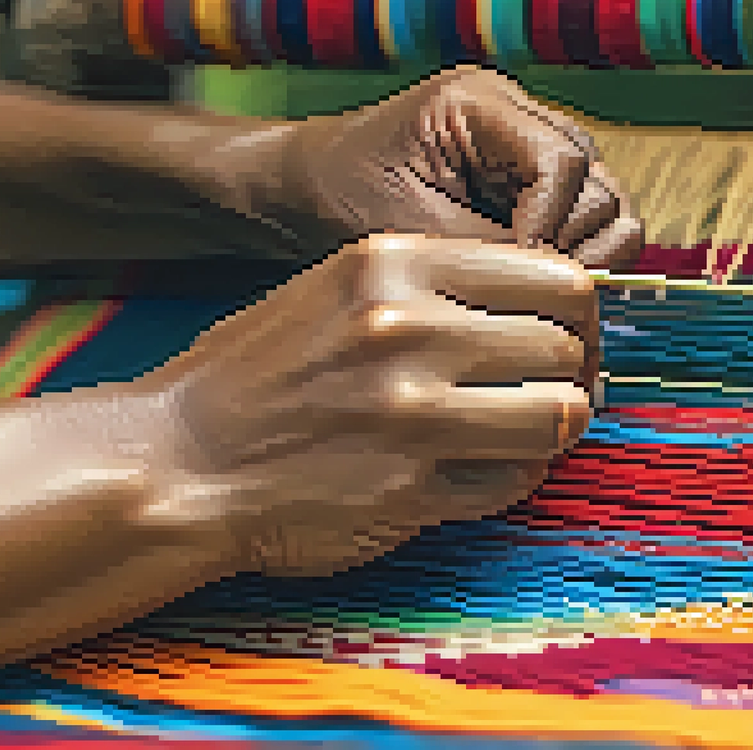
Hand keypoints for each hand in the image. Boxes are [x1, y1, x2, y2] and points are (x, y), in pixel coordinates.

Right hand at [125, 234, 595, 576]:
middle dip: (569, 374)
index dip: (575, 314)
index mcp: (393, 264)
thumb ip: (435, 286)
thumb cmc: (256, 375)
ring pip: (559, 416)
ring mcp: (411, 413)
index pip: (555, 275)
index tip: (562, 336)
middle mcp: (409, 329)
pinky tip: (472, 471)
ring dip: (550, 430)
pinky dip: (508, 480)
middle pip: (565, 346)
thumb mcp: (336, 287)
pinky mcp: (410, 489)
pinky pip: (514, 482)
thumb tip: (545, 304)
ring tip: (518, 433)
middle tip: (547, 391)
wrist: (178, 460)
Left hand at [273, 67, 643, 269]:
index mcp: (481, 103)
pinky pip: (587, 227)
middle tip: (535, 296)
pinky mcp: (537, 189)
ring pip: (607, 208)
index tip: (522, 272)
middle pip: (599, 184)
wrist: (311, 189)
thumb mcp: (406, 226)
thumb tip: (552, 291)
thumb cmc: (341, 196)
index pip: (561, 160)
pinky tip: (534, 292)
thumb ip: (483, 251)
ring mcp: (534, 152)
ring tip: (536, 297)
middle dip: (575, 248)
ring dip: (583, 259)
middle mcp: (521, 118)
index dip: (552, 225)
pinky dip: (573, 263)